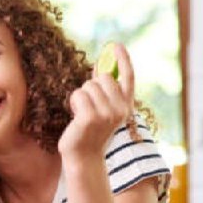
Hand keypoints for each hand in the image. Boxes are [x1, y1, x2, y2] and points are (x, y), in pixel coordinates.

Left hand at [58, 43, 134, 159]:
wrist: (84, 157)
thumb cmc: (90, 132)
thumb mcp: (102, 109)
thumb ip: (104, 91)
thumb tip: (99, 66)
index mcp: (126, 107)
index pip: (128, 78)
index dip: (123, 59)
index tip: (115, 45)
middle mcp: (120, 110)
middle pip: (103, 78)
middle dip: (91, 87)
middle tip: (89, 106)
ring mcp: (107, 114)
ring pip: (88, 86)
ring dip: (81, 97)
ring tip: (82, 115)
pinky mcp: (91, 117)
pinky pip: (78, 94)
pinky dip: (74, 102)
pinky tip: (76, 117)